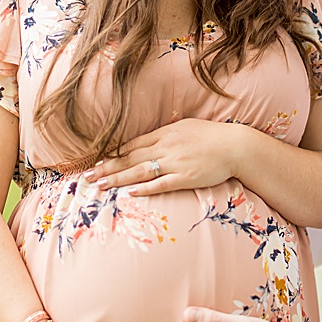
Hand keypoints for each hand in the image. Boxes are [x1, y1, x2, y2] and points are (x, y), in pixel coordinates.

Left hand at [85, 119, 251, 194]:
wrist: (235, 145)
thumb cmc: (211, 136)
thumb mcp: (184, 128)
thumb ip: (165, 134)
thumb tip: (148, 140)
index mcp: (163, 134)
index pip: (130, 145)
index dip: (110, 155)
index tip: (94, 162)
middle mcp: (165, 147)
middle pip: (129, 158)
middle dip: (105, 168)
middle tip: (86, 177)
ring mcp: (175, 162)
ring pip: (140, 171)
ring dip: (117, 178)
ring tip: (99, 185)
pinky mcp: (186, 177)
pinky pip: (161, 184)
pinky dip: (145, 188)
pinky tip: (130, 193)